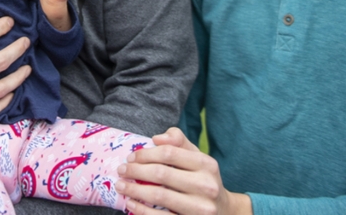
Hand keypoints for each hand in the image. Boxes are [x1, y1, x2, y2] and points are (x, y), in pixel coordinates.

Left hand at [115, 127, 251, 214]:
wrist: (224, 212)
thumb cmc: (203, 179)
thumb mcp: (197, 157)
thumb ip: (179, 141)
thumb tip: (156, 138)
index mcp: (207, 165)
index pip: (169, 153)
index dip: (146, 154)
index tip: (131, 157)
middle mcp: (207, 186)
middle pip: (162, 174)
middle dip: (135, 171)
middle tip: (121, 170)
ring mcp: (200, 208)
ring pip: (159, 196)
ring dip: (134, 190)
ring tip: (121, 186)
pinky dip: (142, 210)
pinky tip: (131, 203)